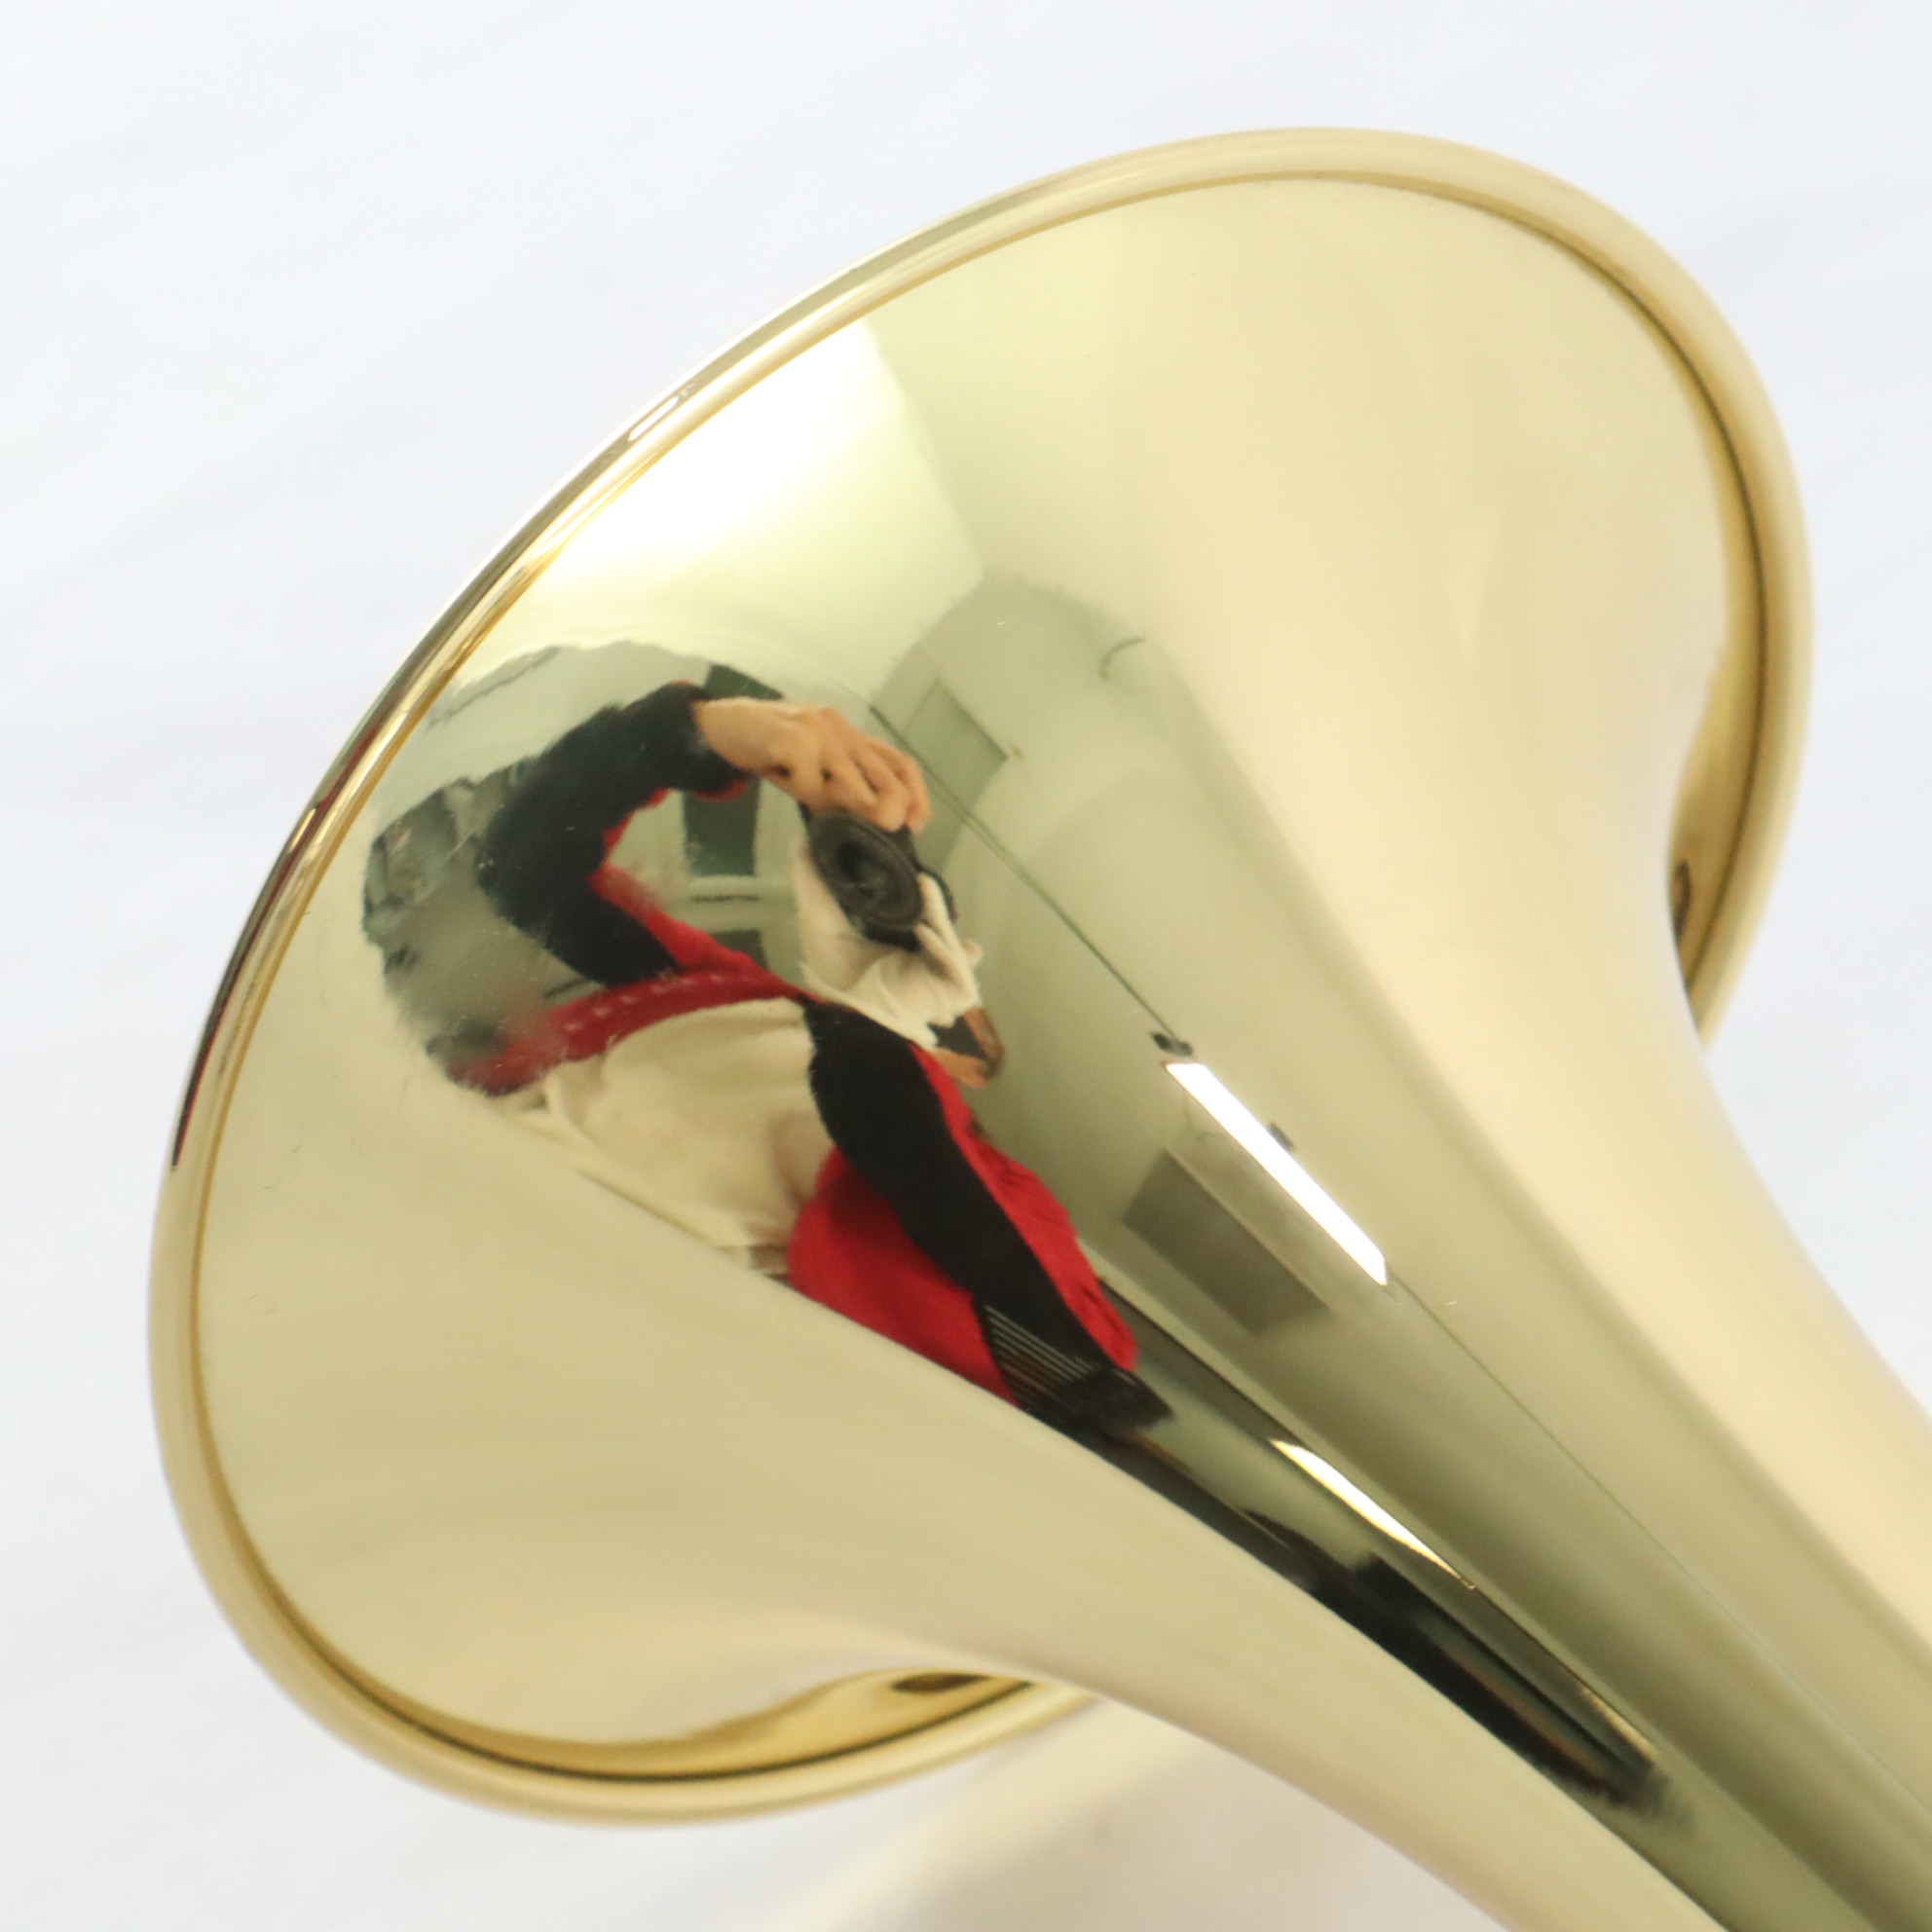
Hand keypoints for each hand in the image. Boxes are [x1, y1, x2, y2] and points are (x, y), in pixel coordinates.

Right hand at [694, 698, 931, 832]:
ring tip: (816, 803)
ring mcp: (816, 730)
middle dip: (890, 806)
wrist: (721, 726)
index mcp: (850, 735)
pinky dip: (802, 792)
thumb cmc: (770, 751)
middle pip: (884, 772)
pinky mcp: (791, 738)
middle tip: (886, 827)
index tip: (919, 823)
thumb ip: (840, 788)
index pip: (898, 762)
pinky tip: (784, 780)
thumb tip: (873, 822)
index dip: (916, 793)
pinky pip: (809, 782)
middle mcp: (840, 727)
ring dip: (837, 803)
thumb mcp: (812, 769)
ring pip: (848, 781)